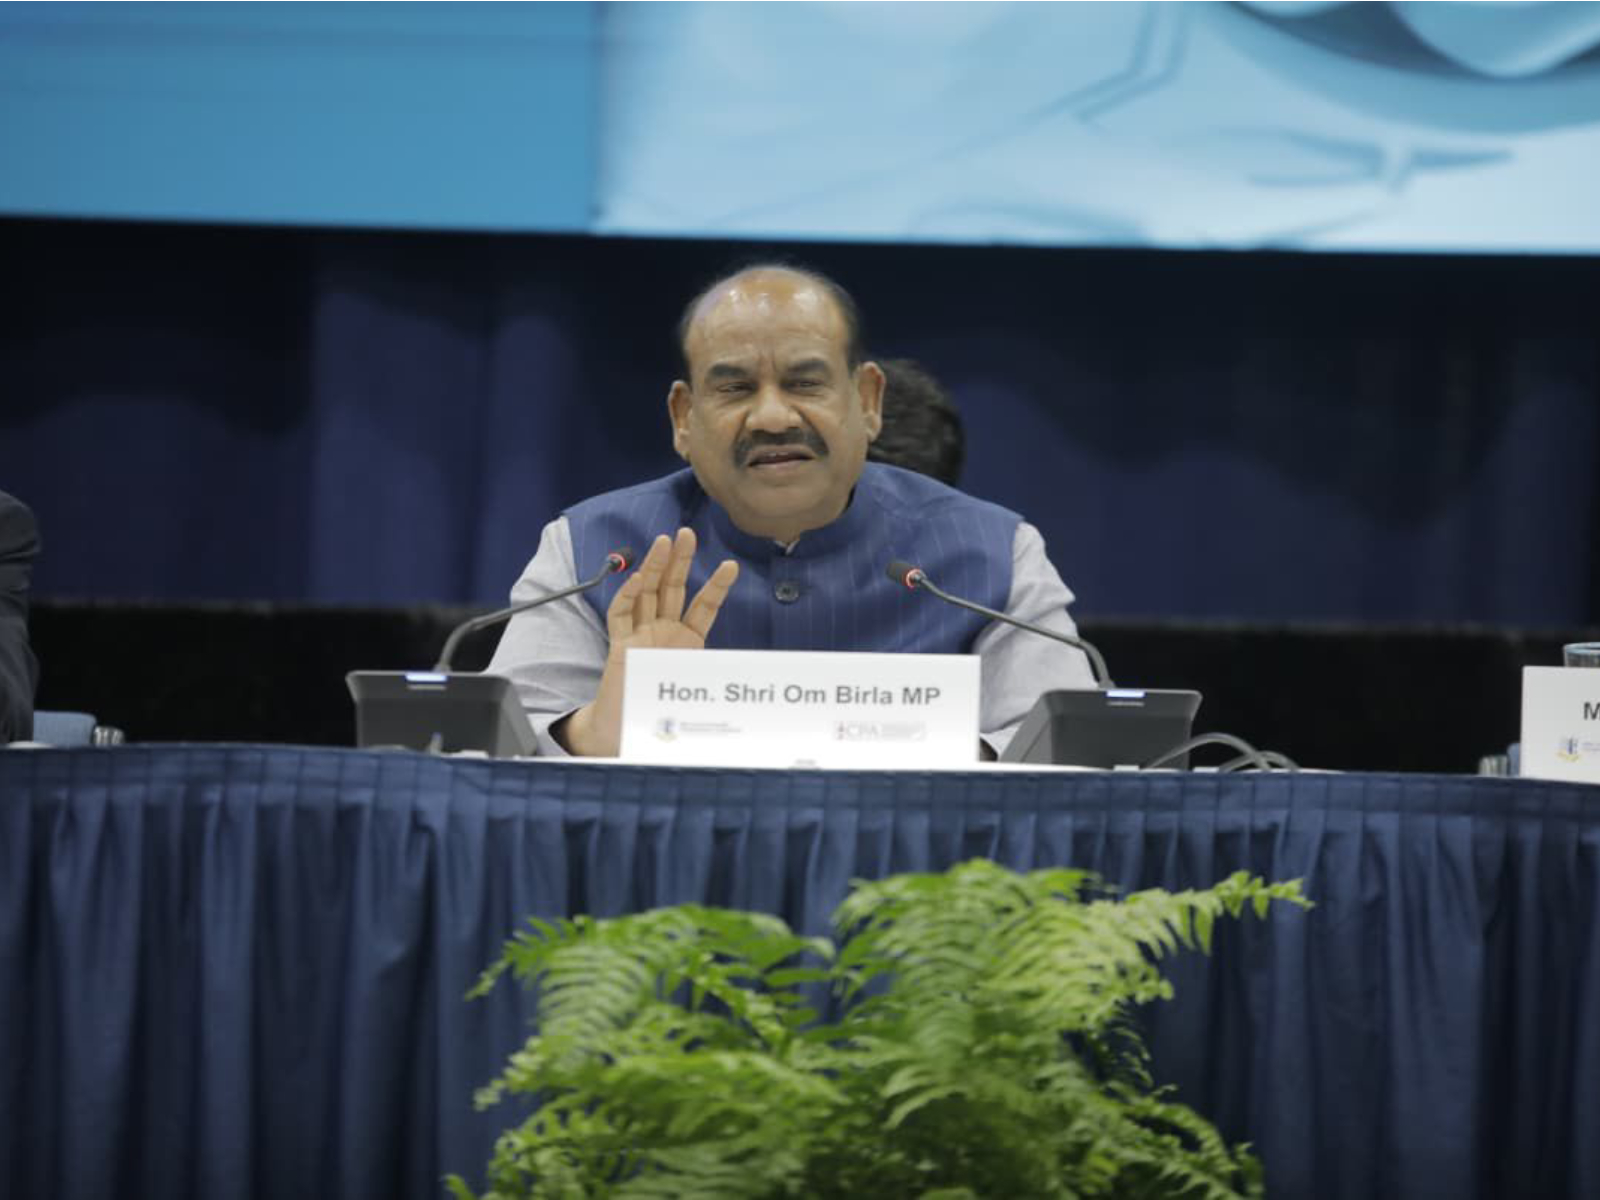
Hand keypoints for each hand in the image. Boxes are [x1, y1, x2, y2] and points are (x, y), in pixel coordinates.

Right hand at [557, 528, 738, 755]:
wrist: (624, 733)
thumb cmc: (661, 713)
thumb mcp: (696, 690)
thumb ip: (711, 681)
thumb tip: (737, 683)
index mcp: (687, 641)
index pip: (704, 606)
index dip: (716, 586)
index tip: (731, 565)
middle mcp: (663, 633)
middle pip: (671, 588)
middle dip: (679, 560)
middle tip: (687, 533)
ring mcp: (641, 636)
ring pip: (646, 593)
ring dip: (653, 566)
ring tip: (663, 541)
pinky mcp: (619, 646)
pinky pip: (621, 616)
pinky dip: (627, 597)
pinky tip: (636, 578)